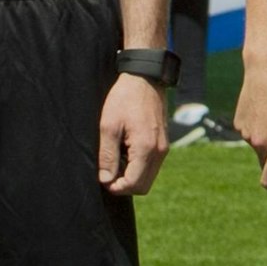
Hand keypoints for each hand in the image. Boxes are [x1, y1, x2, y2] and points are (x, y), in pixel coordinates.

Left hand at [97, 72, 167, 194]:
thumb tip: (105, 180)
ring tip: (115, 159)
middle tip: (108, 173)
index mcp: (146, 148)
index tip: (103, 178)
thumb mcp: (108, 126)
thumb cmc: (124, 99)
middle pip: (143, 186)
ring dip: (131, 176)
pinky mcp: (163, 142)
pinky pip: (152, 165)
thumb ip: (107, 156)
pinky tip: (125, 152)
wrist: (144, 78)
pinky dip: (138, 166)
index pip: (134, 184)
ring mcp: (164, 147)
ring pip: (148, 177)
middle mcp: (160, 151)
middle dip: (124, 185)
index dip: (116, 187)